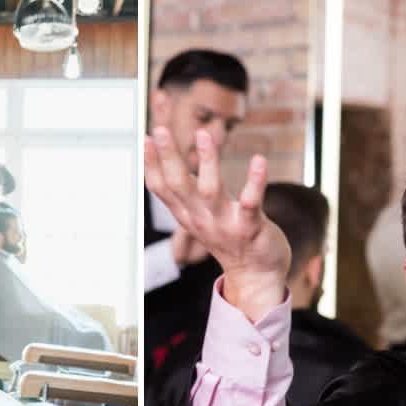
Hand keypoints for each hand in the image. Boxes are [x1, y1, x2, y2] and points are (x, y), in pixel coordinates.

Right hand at [145, 126, 289, 321]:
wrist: (255, 276)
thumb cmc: (228, 237)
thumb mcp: (198, 216)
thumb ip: (185, 192)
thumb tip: (167, 163)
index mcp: (187, 214)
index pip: (162, 188)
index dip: (152, 164)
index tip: (146, 138)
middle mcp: (201, 218)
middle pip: (179, 185)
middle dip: (168, 157)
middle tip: (160, 130)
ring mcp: (224, 224)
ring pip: (210, 191)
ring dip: (207, 162)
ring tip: (203, 135)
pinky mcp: (250, 227)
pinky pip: (251, 202)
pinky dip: (256, 181)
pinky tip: (260, 160)